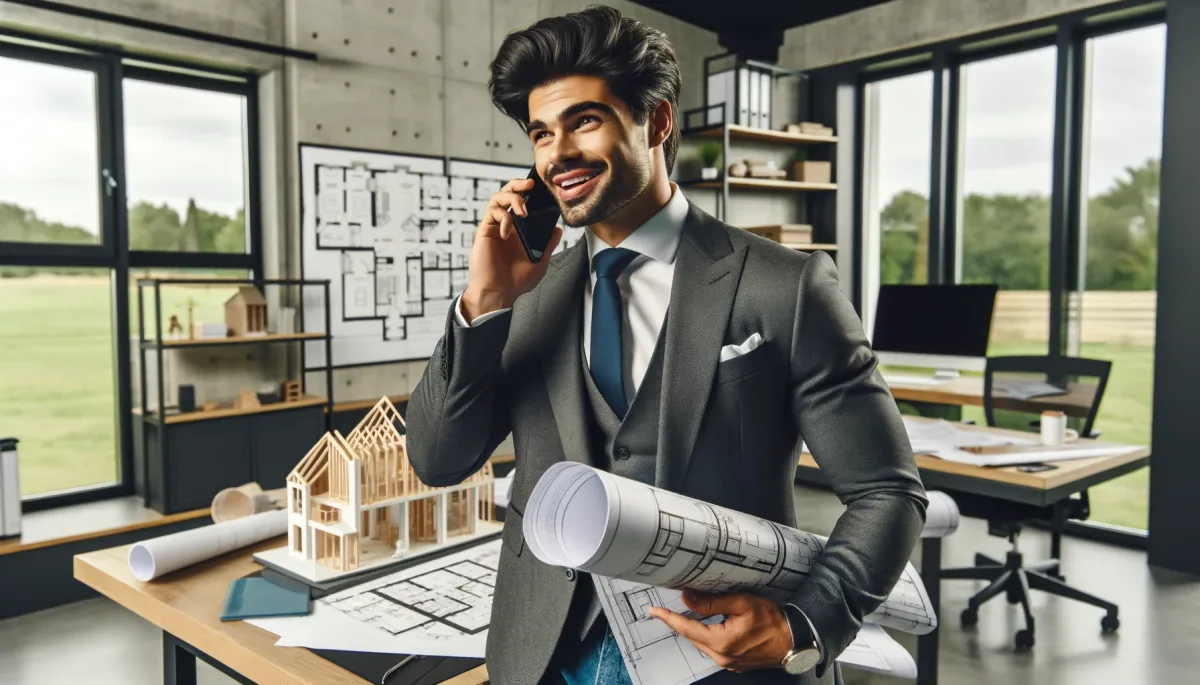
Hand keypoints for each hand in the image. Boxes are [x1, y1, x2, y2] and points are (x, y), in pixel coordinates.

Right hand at [461, 177, 562, 322]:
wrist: (499, 293)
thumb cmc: (516, 281)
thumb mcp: (539, 262)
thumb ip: (548, 245)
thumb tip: (558, 229)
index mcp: (519, 230)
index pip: (522, 203)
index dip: (529, 193)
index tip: (540, 188)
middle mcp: (506, 224)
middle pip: (508, 193)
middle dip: (518, 184)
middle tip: (530, 183)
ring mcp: (495, 226)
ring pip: (498, 197)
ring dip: (512, 198)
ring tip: (522, 211)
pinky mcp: (485, 230)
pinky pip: (492, 213)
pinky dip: (503, 217)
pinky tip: (508, 231)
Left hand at [648, 589, 792, 672]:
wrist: (794, 640)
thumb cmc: (772, 620)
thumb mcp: (742, 603)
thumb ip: (711, 602)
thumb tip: (686, 597)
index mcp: (721, 642)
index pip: (687, 628)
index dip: (669, 618)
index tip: (654, 611)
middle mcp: (721, 656)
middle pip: (692, 637)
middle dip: (679, 622)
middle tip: (665, 609)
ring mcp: (728, 662)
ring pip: (702, 643)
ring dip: (692, 629)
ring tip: (683, 615)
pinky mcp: (734, 663)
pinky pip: (712, 649)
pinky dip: (705, 637)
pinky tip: (705, 626)